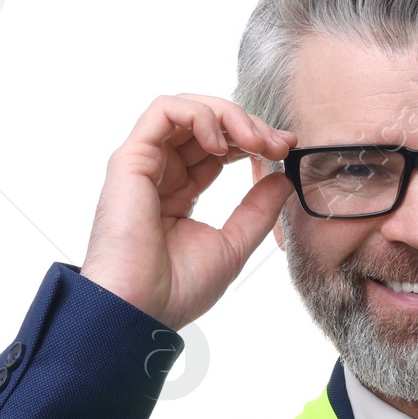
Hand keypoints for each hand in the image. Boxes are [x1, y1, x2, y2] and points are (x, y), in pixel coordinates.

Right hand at [79, 93, 296, 326]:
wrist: (143, 310)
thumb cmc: (178, 289)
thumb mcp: (234, 244)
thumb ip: (258, 209)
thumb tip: (283, 176)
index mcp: (181, 192)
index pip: (220, 148)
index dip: (255, 140)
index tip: (286, 149)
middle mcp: (162, 172)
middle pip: (207, 123)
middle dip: (249, 125)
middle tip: (279, 143)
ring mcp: (145, 163)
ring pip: (187, 108)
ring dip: (228, 115)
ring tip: (255, 141)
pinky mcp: (131, 159)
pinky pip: (164, 110)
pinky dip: (199, 115)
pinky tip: (222, 142)